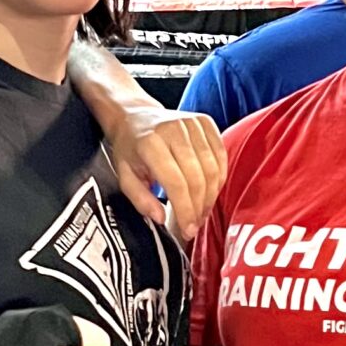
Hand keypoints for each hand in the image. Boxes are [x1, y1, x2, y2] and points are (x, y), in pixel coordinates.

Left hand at [103, 105, 226, 241]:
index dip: (185, 210)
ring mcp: (192, 123)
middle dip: (199, 208)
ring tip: (201, 211)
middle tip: (194, 225)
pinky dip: (218, 178)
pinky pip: (220, 156)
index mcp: (150, 143)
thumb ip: (140, 199)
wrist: (135, 116)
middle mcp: (173, 130)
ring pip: (212, 169)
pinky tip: (210, 192)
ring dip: (210, 196)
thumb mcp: (125, 176)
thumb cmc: (130, 148)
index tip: (186, 229)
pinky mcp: (205, 121)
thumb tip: (160, 218)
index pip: (176, 183)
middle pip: (197, 178)